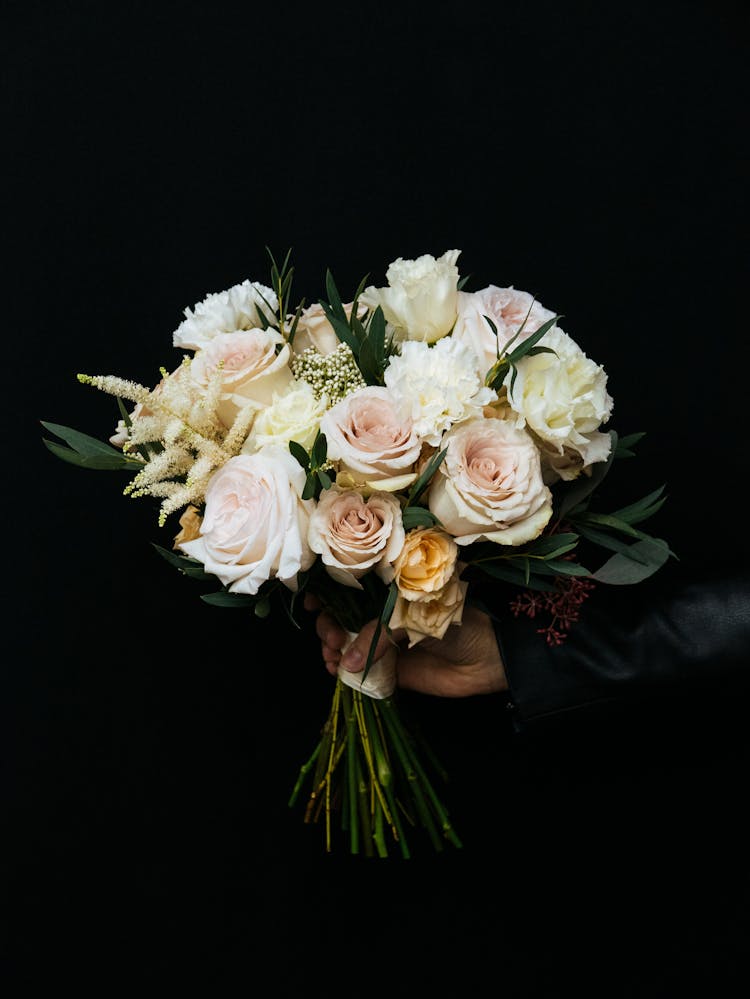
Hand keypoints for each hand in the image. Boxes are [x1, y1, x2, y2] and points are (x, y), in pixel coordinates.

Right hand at [304, 595, 507, 697]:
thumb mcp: (412, 617)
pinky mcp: (389, 669)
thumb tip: (346, 660)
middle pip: (340, 616)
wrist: (487, 659)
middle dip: (327, 624)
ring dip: (330, 648)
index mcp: (390, 590)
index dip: (328, 592)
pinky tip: (339, 670)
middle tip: (331, 636)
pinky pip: (357, 669)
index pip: (351, 586)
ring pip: (344, 643)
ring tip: (333, 655)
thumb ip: (377, 635)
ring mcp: (384, 642)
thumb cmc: (456, 622)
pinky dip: (343, 670)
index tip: (312, 602)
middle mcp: (382, 614)